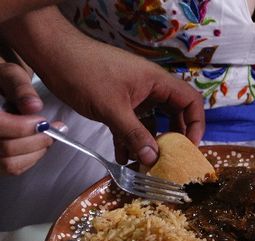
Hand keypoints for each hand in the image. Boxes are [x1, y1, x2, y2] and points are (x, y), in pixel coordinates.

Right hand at [0, 61, 65, 175]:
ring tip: (49, 137)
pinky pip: (12, 169)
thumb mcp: (9, 75)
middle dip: (36, 141)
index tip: (43, 121)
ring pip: (10, 164)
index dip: (22, 127)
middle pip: (6, 149)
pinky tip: (38, 144)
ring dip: (37, 152)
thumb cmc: (2, 82)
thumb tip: (34, 106)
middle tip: (55, 130)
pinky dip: (31, 158)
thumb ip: (20, 87)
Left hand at [3, 7, 205, 166]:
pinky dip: (130, 140)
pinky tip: (124, 159)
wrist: (52, 56)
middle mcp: (150, 88)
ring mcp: (135, 95)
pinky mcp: (119, 103)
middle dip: (173, 138)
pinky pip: (132, 124)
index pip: (191, 102)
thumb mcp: (112, 109)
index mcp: (157, 82)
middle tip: (171, 159)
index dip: (196, 124)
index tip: (190, 146)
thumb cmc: (85, 73)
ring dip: (149, 143)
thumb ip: (135, 135)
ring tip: (147, 164)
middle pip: (174, 114)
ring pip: (152, 122)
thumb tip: (154, 159)